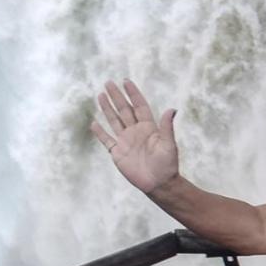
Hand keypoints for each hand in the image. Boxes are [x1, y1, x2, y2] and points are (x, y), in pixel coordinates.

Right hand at [92, 79, 180, 193]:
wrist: (158, 184)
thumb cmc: (167, 165)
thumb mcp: (169, 144)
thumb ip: (167, 127)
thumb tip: (172, 109)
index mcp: (149, 127)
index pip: (139, 106)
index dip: (133, 93)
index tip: (126, 81)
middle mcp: (136, 131)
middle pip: (124, 110)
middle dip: (117, 96)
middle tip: (108, 82)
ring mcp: (126, 141)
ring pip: (114, 121)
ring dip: (107, 108)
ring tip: (100, 95)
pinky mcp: (118, 153)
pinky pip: (106, 140)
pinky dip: (100, 132)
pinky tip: (94, 123)